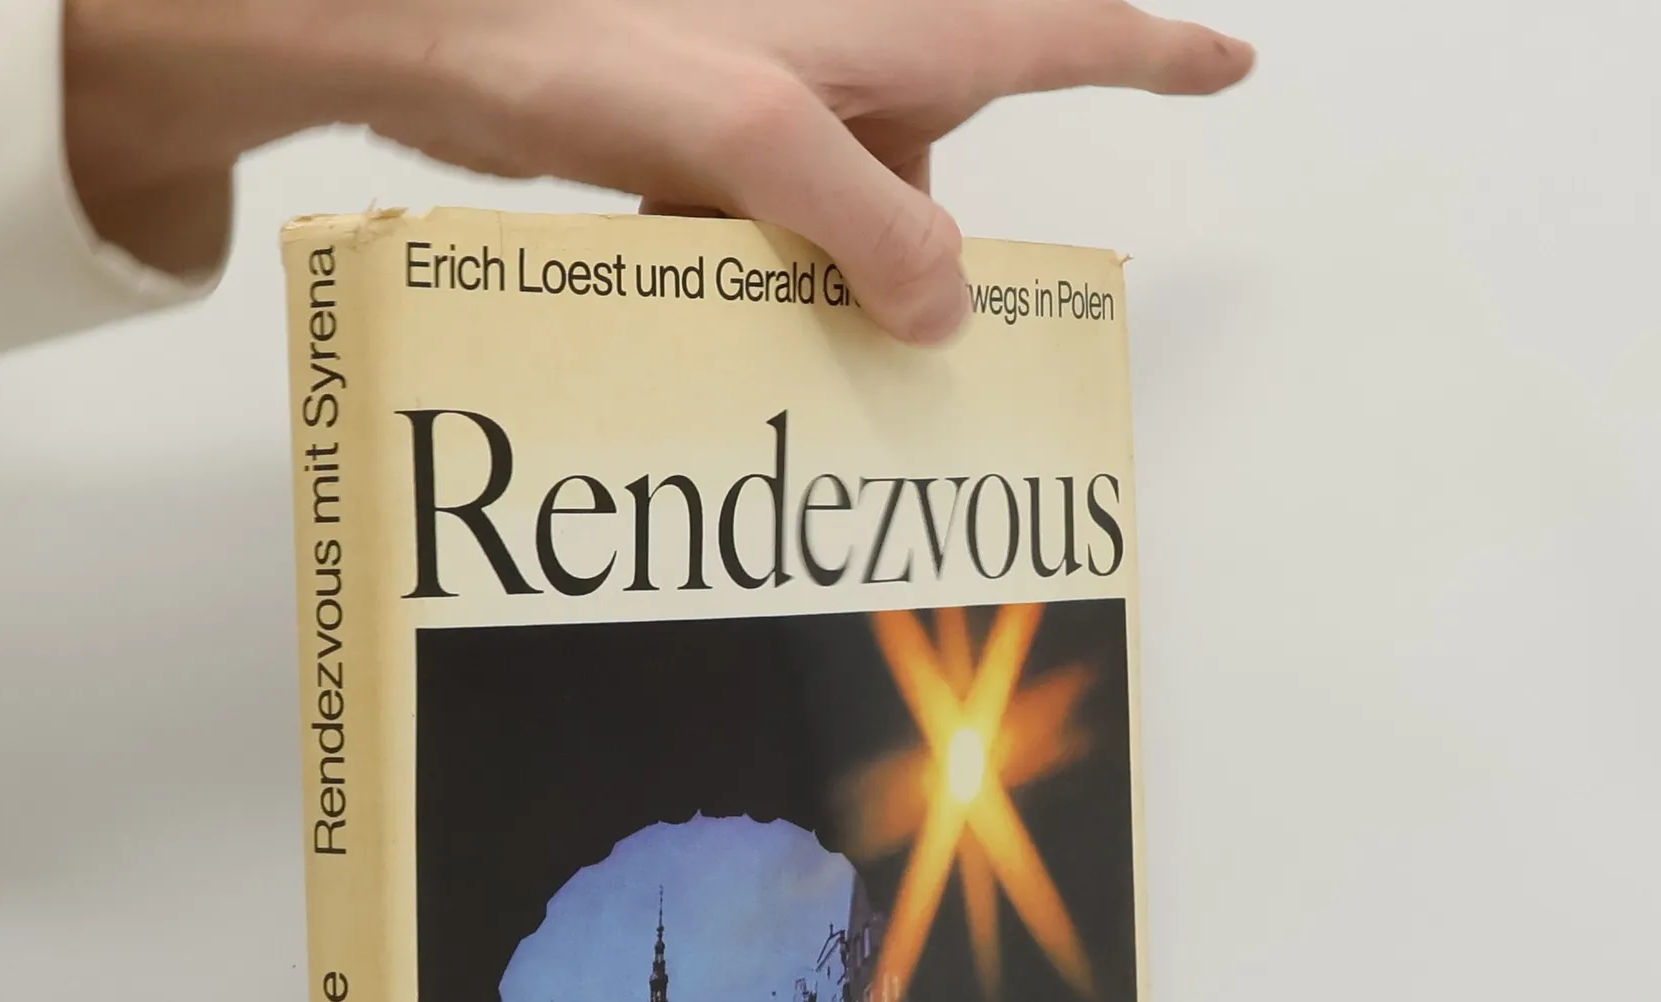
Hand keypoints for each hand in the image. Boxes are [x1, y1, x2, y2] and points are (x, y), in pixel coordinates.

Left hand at [64, 0, 1253, 341]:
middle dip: (917, 234)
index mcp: (891, 23)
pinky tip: (700, 287)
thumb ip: (860, 215)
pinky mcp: (708, 135)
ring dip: (823, 269)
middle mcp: (848, 53)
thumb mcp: (747, 129)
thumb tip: (946, 302)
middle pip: (945, 153)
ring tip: (755, 301)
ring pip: (855, 204)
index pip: (1062, 31)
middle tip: (870, 313)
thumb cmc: (581, 36)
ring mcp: (777, 95)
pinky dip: (753, 265)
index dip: (1152, 52)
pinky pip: (774, 220)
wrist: (431, 31)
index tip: (1230, 60)